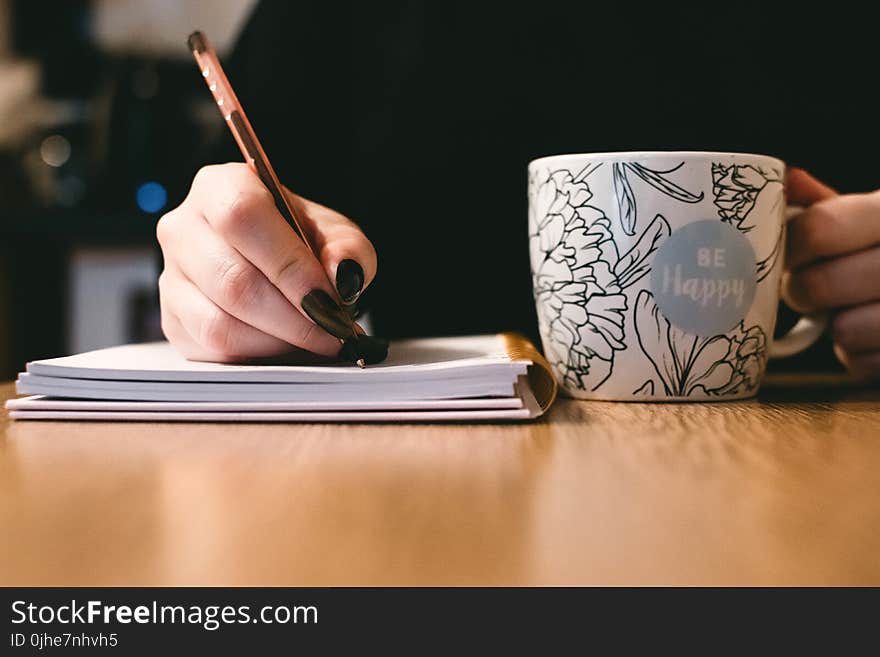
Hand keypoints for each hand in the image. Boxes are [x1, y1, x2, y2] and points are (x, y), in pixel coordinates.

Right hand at [156, 163, 375, 361]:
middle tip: (333, 332)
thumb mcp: (336, 235)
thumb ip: (348, 249)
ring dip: (278, 341)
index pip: (242, 218)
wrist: (275, 263)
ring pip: (219, 323)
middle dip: (294, 318)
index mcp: (220, 187)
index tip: (329, 299)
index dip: (288, 265)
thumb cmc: (302, 241)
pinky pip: (212, 348)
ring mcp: (171, 276)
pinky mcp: (172, 319)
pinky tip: (284, 344)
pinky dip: (257, 354)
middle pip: (233, 281)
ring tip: (314, 339)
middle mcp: (183, 228)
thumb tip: (341, 274)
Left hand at [782, 167, 879, 378]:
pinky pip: (862, 363)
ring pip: (844, 330)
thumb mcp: (875, 216)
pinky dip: (858, 354)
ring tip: (849, 309)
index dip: (791, 247)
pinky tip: (872, 334)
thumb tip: (783, 179)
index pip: (819, 228)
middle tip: (809, 288)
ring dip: (835, 325)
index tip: (789, 254)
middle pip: (818, 286)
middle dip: (802, 291)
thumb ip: (830, 205)